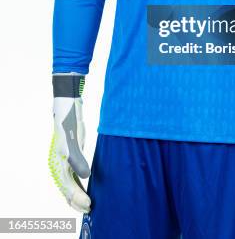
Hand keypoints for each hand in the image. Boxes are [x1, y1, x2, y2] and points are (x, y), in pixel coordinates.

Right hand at [48, 74, 90, 212]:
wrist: (68, 111)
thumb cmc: (70, 125)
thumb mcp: (74, 142)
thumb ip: (79, 160)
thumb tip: (85, 176)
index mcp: (57, 164)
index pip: (67, 187)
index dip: (78, 197)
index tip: (89, 204)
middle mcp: (57, 166)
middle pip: (66, 190)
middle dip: (77, 201)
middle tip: (90, 209)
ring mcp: (62, 162)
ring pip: (68, 185)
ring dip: (77, 195)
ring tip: (88, 204)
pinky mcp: (69, 158)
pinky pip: (71, 177)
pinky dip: (78, 186)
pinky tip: (86, 189)